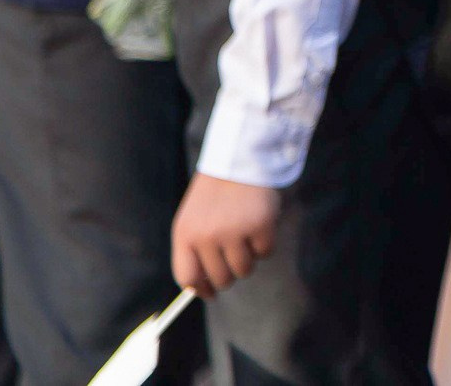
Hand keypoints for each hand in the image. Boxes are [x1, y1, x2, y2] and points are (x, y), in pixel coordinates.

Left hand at [172, 174, 280, 295]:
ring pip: (244, 269)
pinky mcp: (260, 225)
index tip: (211, 292)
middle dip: (230, 274)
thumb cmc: (214, 194)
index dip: (200, 290)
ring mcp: (234, 231)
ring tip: (247, 238)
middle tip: (235, 258)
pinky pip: (265, 252)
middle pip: (220, 279)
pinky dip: (265, 244)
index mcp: (185, 234)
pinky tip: (260, 227)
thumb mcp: (193, 220)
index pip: (188, 278)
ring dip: (248, 259)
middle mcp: (207, 236)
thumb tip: (204, 290)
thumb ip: (193, 252)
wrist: (240, 159)